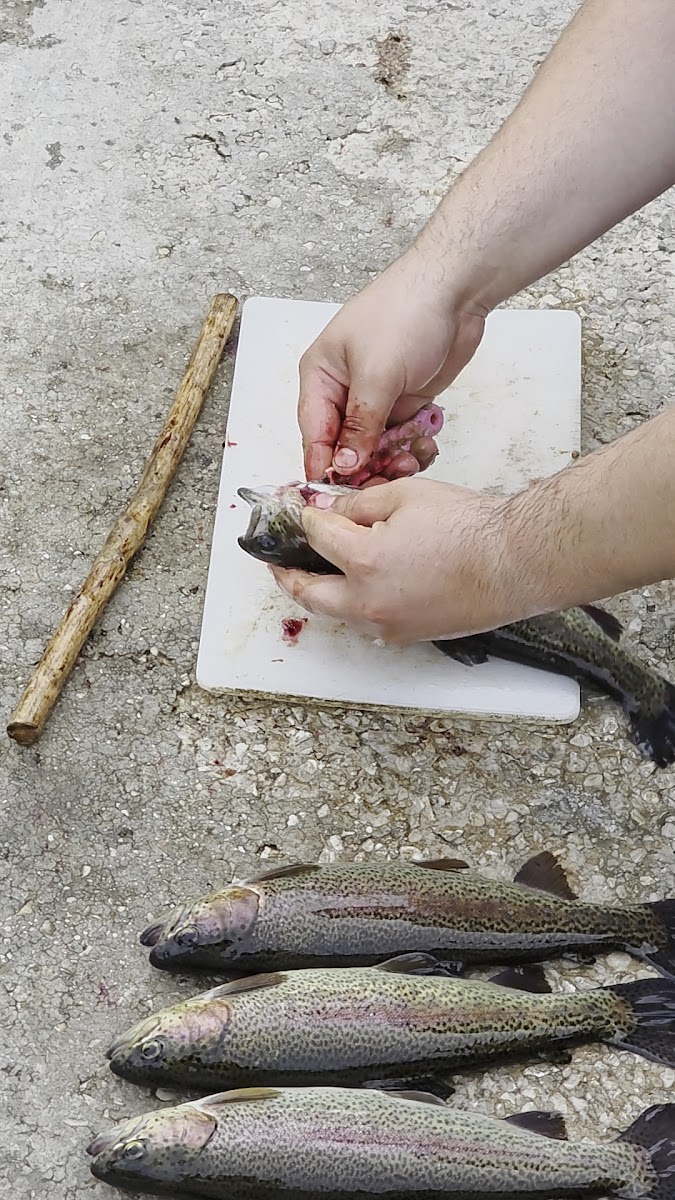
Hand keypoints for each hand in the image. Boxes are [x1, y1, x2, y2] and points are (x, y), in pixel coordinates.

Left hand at [270, 478, 528, 643]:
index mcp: (363, 562)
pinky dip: (352, 605)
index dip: (301, 517)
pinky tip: (356, 588)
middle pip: (308, 591)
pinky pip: (365, 623)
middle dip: (286, 572)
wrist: (514, 562)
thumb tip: (329, 512)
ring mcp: (387, 625)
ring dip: (319, 593)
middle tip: (277, 558)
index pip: (314, 536)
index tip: (295, 510)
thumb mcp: (404, 496)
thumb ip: (357, 505)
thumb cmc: (469, 527)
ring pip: (335, 613)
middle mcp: (368, 602)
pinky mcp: (407, 636)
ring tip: (311, 573)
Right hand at [298, 247, 486, 481]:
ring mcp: (376, 397)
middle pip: (344, 446)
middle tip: (382, 481)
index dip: (322, 464)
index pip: (313, 432)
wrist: (454, 290)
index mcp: (321, 376)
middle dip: (362, 466)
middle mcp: (344, 390)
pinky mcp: (405, 401)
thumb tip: (343, 464)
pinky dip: (411, 447)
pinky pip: (401, 438)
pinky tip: (425, 447)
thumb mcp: (376, 375)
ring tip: (410, 461)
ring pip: (375, 447)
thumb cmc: (404, 314)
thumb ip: (359, 425)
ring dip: (391, 459)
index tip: (334, 493)